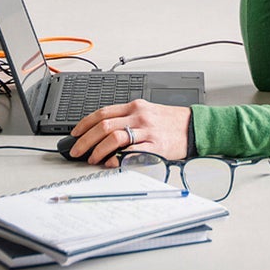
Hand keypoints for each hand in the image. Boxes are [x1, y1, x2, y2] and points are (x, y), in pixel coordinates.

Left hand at [68, 99, 191, 165]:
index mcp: (134, 107)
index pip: (102, 112)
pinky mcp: (155, 145)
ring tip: (92, 159)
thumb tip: (101, 133)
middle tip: (76, 150)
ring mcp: (147, 131)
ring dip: (98, 150)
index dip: (84, 124)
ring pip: (114, 137)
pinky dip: (117, 158)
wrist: (194, 127)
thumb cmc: (169, 122)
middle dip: (85, 139)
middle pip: (104, 125)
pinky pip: (131, 152)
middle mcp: (138, 116)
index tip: (75, 133)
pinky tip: (110, 162)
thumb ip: (126, 119)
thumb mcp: (146, 112)